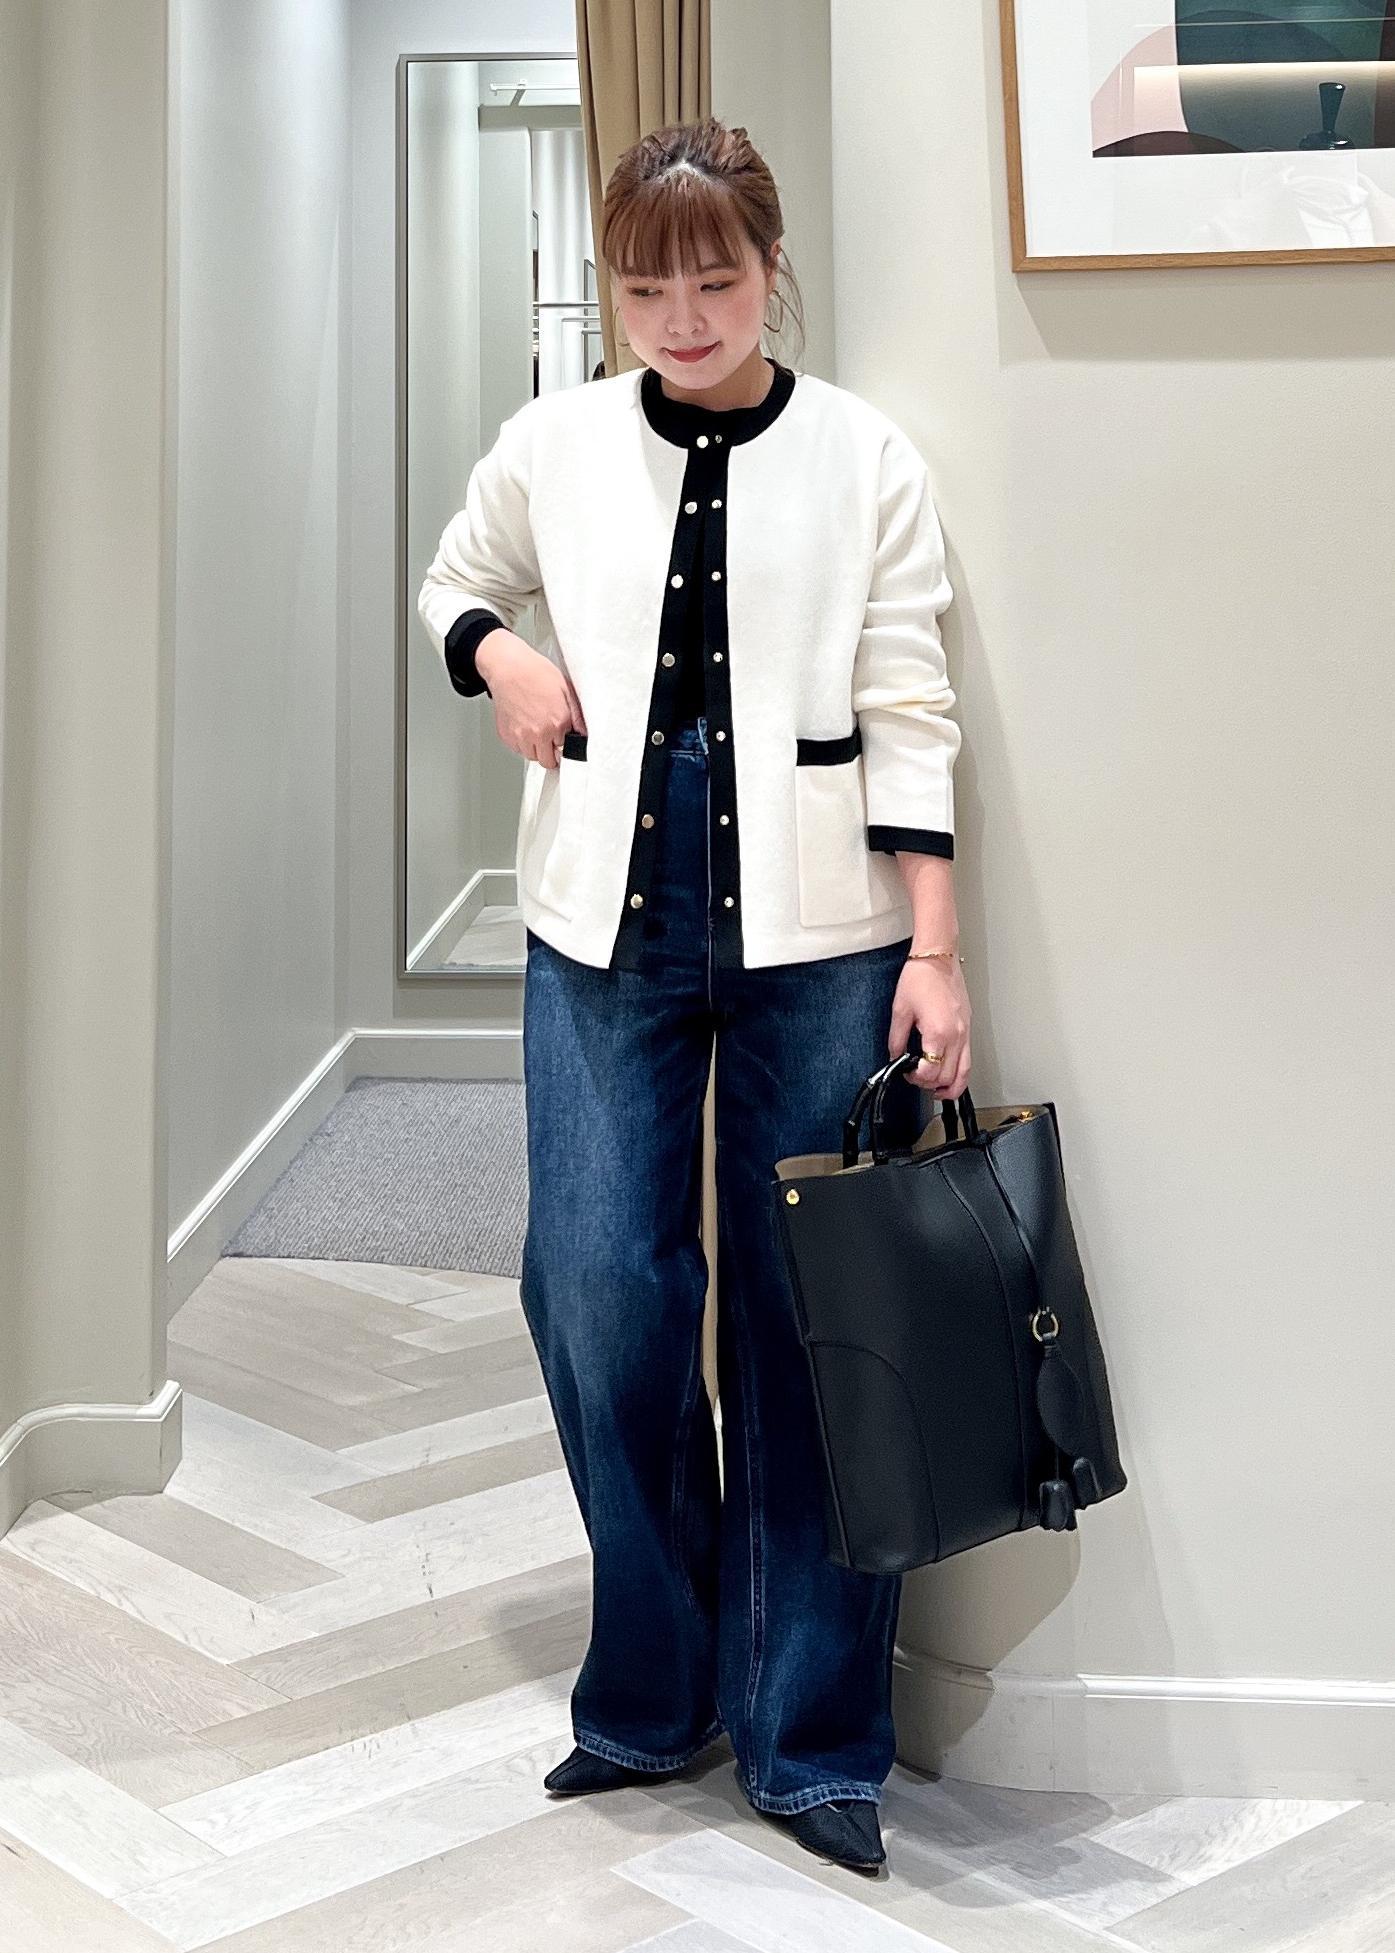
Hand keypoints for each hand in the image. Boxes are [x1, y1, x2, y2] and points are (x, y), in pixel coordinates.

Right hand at [476, 629, 585, 765]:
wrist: (508, 668)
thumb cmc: (535, 673)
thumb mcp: (567, 690)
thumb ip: (578, 717)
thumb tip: (584, 734)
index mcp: (558, 723)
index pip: (568, 751)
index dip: (567, 744)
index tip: (564, 740)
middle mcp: (539, 733)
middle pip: (549, 761)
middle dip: (552, 753)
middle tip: (551, 739)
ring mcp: (521, 736)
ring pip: (532, 757)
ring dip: (536, 749)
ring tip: (537, 729)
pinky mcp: (507, 736)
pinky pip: (518, 749)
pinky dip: (522, 742)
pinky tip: (524, 725)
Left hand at [888, 957, 970, 1097]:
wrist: (938, 958)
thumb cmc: (921, 977)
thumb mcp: (900, 1010)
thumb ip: (897, 1039)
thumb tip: (895, 1055)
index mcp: (938, 1032)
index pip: (931, 1071)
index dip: (916, 1079)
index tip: (907, 1073)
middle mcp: (956, 1035)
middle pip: (949, 1077)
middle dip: (931, 1084)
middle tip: (917, 1079)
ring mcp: (965, 1032)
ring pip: (965, 1072)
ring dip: (952, 1086)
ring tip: (938, 1090)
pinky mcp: (968, 1027)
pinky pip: (968, 1058)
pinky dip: (960, 1072)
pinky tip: (949, 1072)